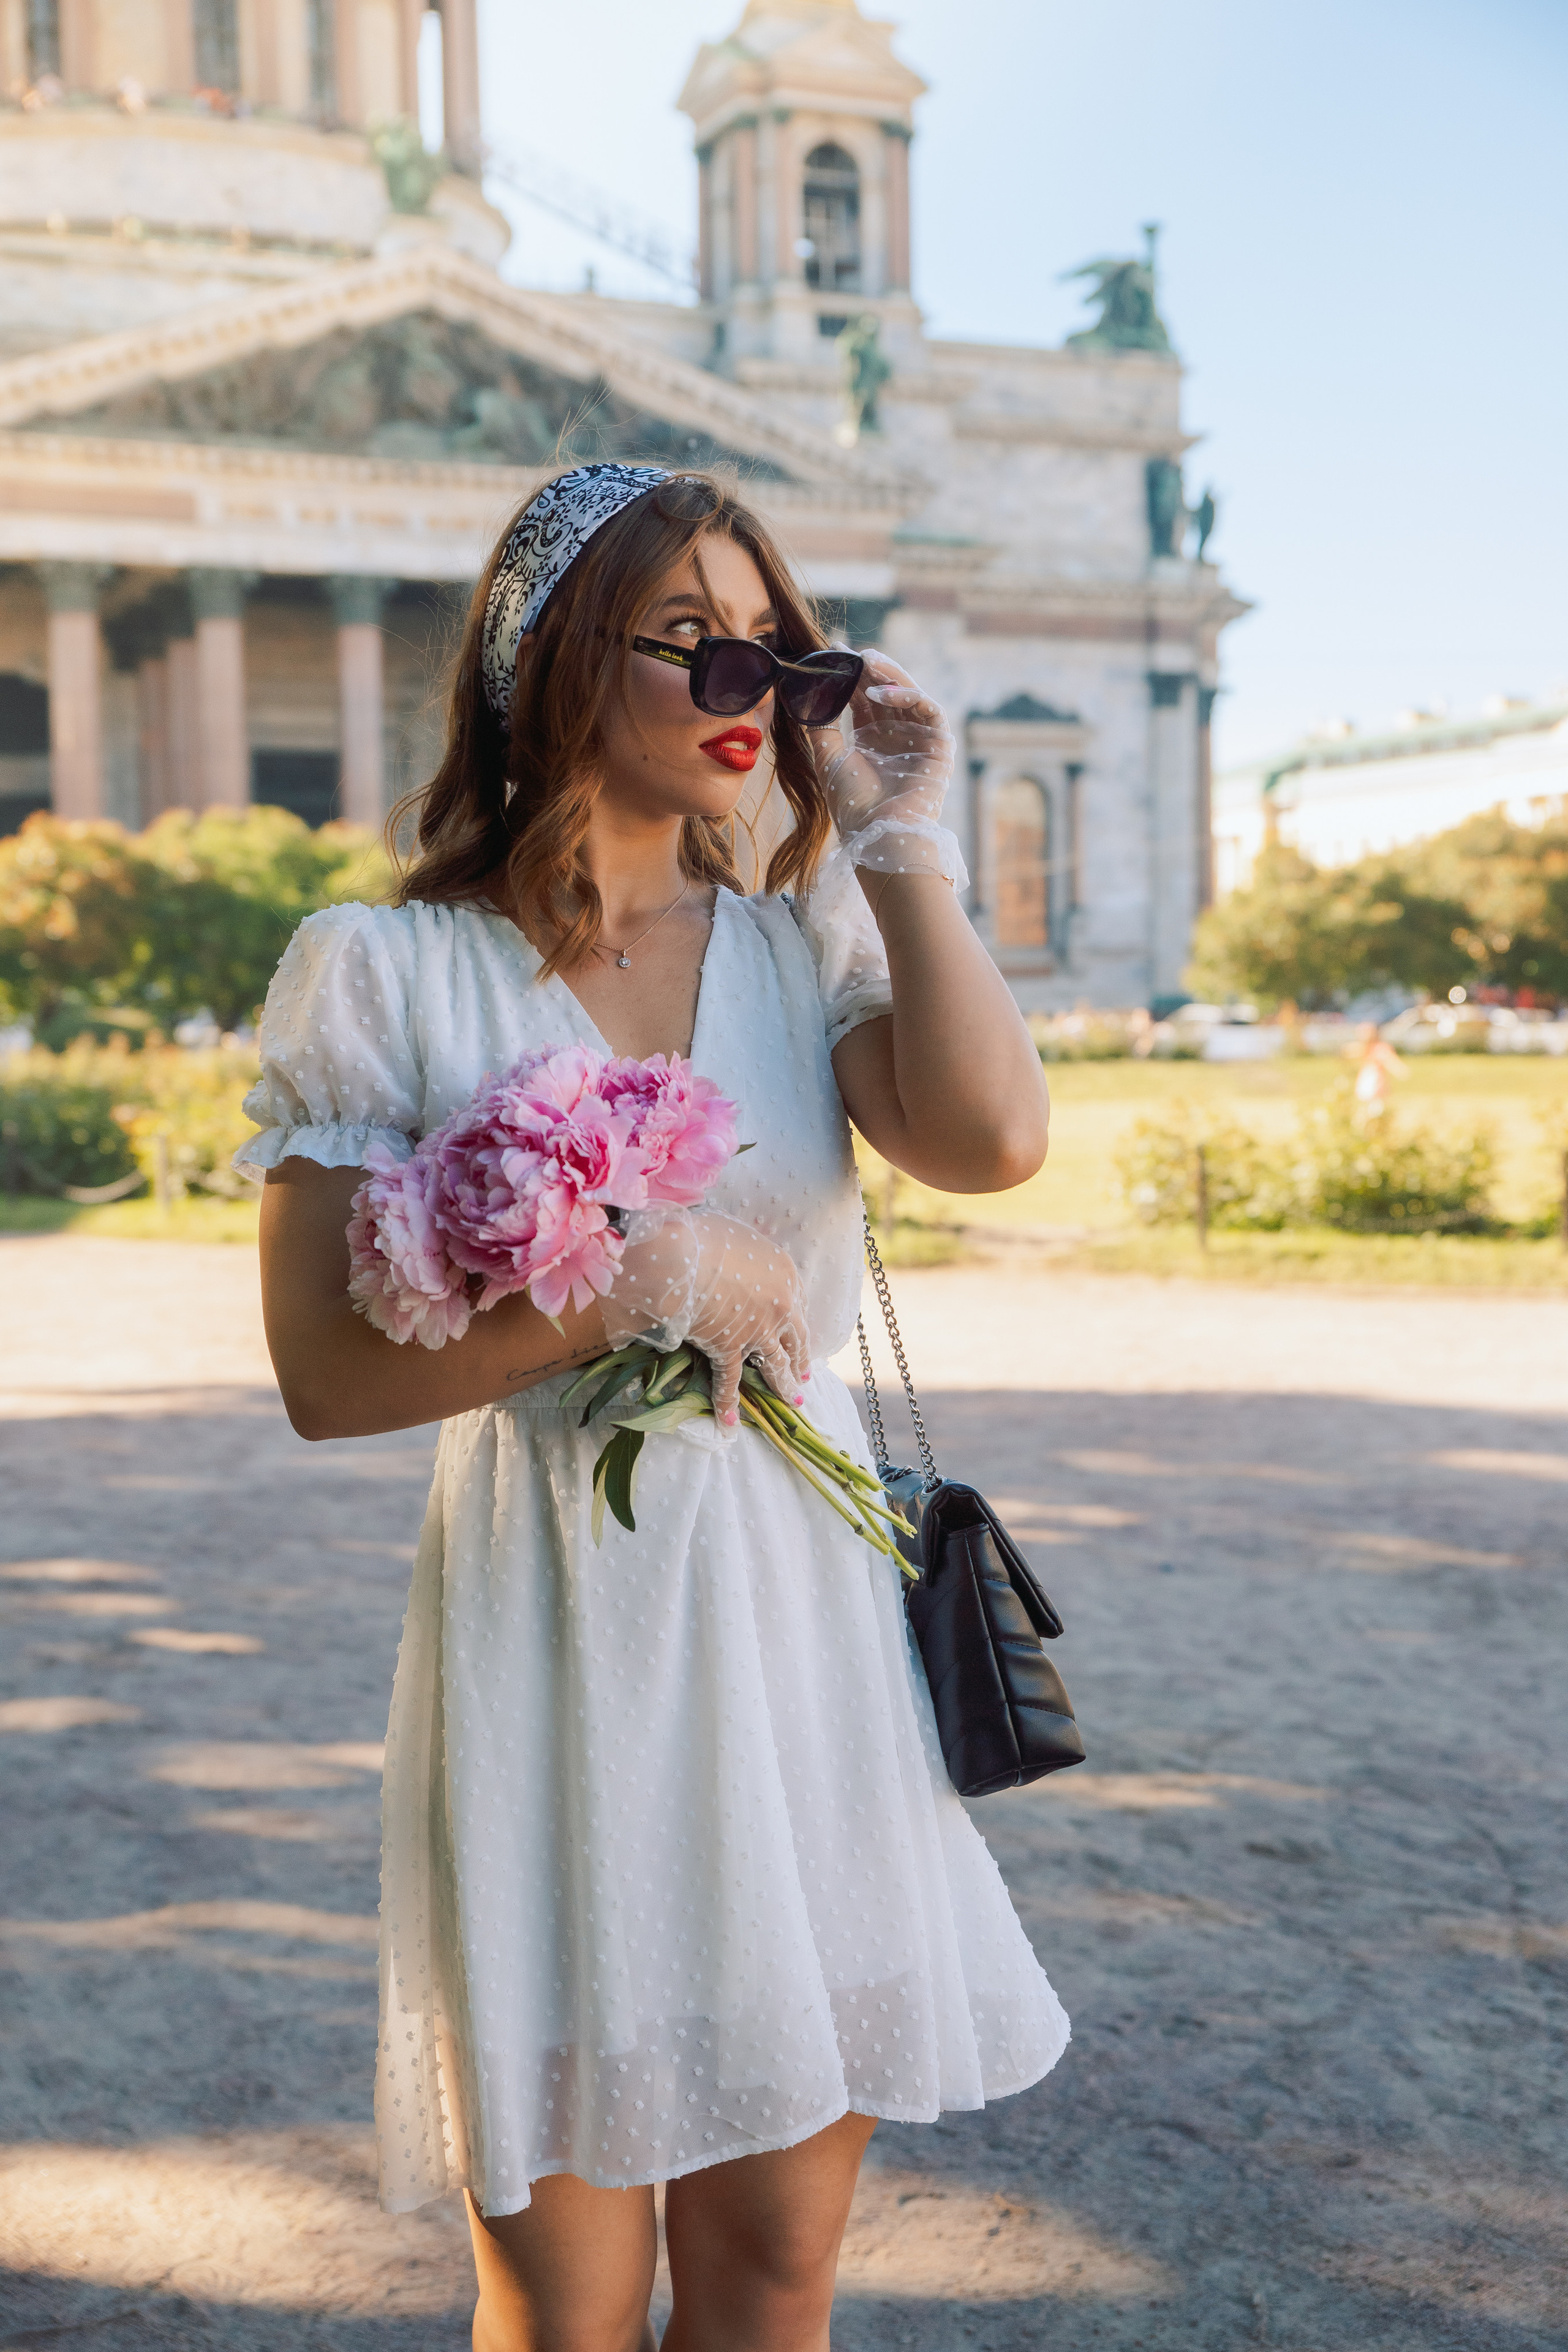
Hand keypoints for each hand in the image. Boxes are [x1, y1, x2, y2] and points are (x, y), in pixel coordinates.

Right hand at [604, 1207, 811, 1425]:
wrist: (682, 1256)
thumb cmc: (703, 1236)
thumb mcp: (735, 1234)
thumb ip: (742, 1251)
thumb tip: (730, 1253)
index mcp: (785, 1272)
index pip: (798, 1302)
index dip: (796, 1320)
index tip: (798, 1332)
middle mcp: (781, 1304)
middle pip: (796, 1337)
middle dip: (800, 1357)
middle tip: (803, 1374)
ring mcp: (758, 1331)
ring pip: (776, 1364)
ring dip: (784, 1385)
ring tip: (792, 1401)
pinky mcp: (730, 1349)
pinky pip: (730, 1381)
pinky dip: (728, 1403)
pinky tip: (728, 1423)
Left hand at [813, 650, 957, 874]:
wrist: (878, 834)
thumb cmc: (852, 805)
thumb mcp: (828, 759)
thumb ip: (819, 727)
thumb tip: (804, 695)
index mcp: (872, 740)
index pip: (863, 698)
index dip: (851, 676)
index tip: (836, 653)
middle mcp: (897, 736)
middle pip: (887, 691)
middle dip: (871, 669)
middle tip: (853, 652)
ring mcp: (920, 739)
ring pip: (910, 694)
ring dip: (889, 675)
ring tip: (866, 663)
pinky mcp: (941, 745)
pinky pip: (929, 710)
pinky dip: (908, 696)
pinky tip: (882, 692)